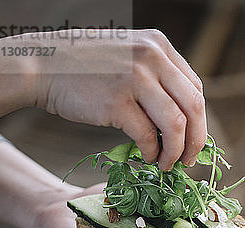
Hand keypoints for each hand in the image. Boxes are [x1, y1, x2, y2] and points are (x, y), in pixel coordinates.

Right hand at [32, 29, 206, 170]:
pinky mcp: (116, 102)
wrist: (45, 65)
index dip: (199, 121)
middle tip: (188, 161)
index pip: (195, 88)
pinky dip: (150, 152)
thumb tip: (181, 122)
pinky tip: (145, 158)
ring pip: (175, 124)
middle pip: (193, 106)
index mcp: (159, 46)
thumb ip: (156, 79)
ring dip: (175, 151)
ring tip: (166, 164)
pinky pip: (147, 135)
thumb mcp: (129, 58)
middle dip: (196, 141)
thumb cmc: (87, 68)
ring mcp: (135, 78)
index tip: (193, 142)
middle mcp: (152, 57)